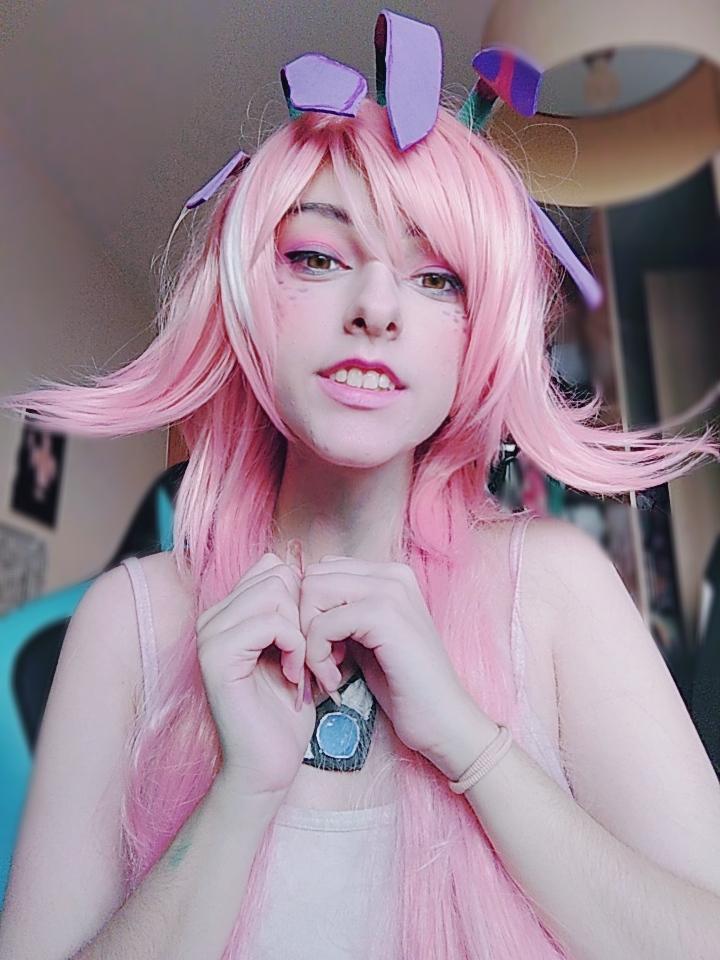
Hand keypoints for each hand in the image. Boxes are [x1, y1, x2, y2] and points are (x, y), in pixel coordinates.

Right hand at [196, 551, 316, 798]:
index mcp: (228, 612)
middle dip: (304, 612)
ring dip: (300, 630)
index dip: (303, 598)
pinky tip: (292, 675)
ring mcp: (210, 635)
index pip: (273, 567)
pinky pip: (271, 622)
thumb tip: (309, 571)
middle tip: (308, 656)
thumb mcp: (295, 648)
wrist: (267, 766)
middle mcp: (212, 618)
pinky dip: (294, 646)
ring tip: (300, 666)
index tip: (311, 639)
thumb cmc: (286, 710)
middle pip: (276, 574)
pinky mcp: (217, 658)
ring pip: (275, 592)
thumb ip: (292, 610)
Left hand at [298, 555, 479, 765]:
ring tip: (328, 671)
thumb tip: (299, 603)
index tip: (321, 649)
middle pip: (313, 578)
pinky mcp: (384, 616)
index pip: (322, 571)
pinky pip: (322, 624)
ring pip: (313, 593)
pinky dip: (317, 656)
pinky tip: (335, 679)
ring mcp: (391, 591)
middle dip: (303, 622)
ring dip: (308, 639)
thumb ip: (341, 613)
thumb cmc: (404, 686)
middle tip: (320, 662)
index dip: (309, 611)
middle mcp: (392, 574)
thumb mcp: (366, 639)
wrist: (444, 720)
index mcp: (389, 575)